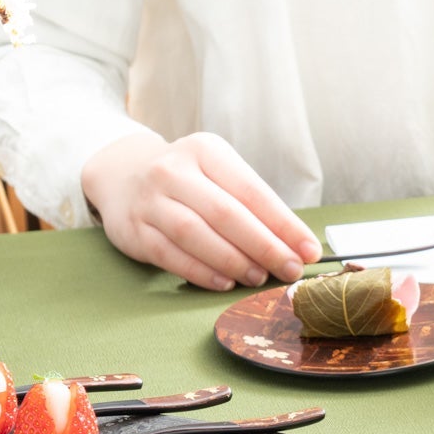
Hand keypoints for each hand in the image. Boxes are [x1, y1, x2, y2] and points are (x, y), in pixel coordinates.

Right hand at [81, 131, 320, 290]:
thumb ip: (254, 206)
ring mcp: (150, 200)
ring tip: (259, 277)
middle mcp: (173, 170)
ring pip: (195, 234)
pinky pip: (171, 254)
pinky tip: (225, 282)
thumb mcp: (219, 176)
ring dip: (233, 260)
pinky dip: (201, 271)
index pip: (252, 191)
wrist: (123, 177)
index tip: (310, 250)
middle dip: (265, 246)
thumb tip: (299, 245)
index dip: (285, 224)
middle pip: (227, 213)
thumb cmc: (189, 182)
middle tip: (290, 269)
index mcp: (205, 151)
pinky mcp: (133, 229)